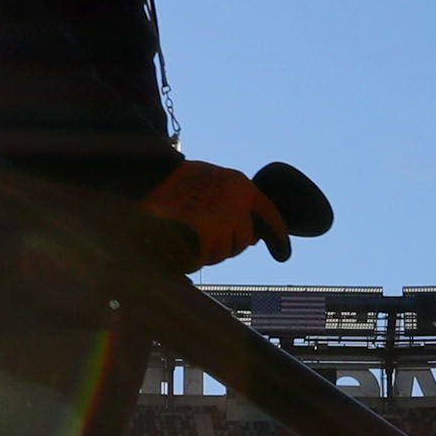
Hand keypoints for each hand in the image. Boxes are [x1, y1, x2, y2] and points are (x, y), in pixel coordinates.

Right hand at [140, 159, 292, 268]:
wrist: (152, 177)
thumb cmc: (176, 180)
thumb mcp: (212, 180)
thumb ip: (230, 201)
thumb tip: (245, 231)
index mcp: (242, 188)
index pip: (270, 216)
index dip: (278, 235)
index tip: (283, 252)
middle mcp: (238, 206)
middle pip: (242, 242)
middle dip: (227, 243)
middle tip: (207, 233)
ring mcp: (222, 223)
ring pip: (222, 253)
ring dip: (208, 250)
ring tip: (188, 232)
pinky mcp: (205, 238)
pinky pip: (203, 258)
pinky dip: (192, 256)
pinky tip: (180, 242)